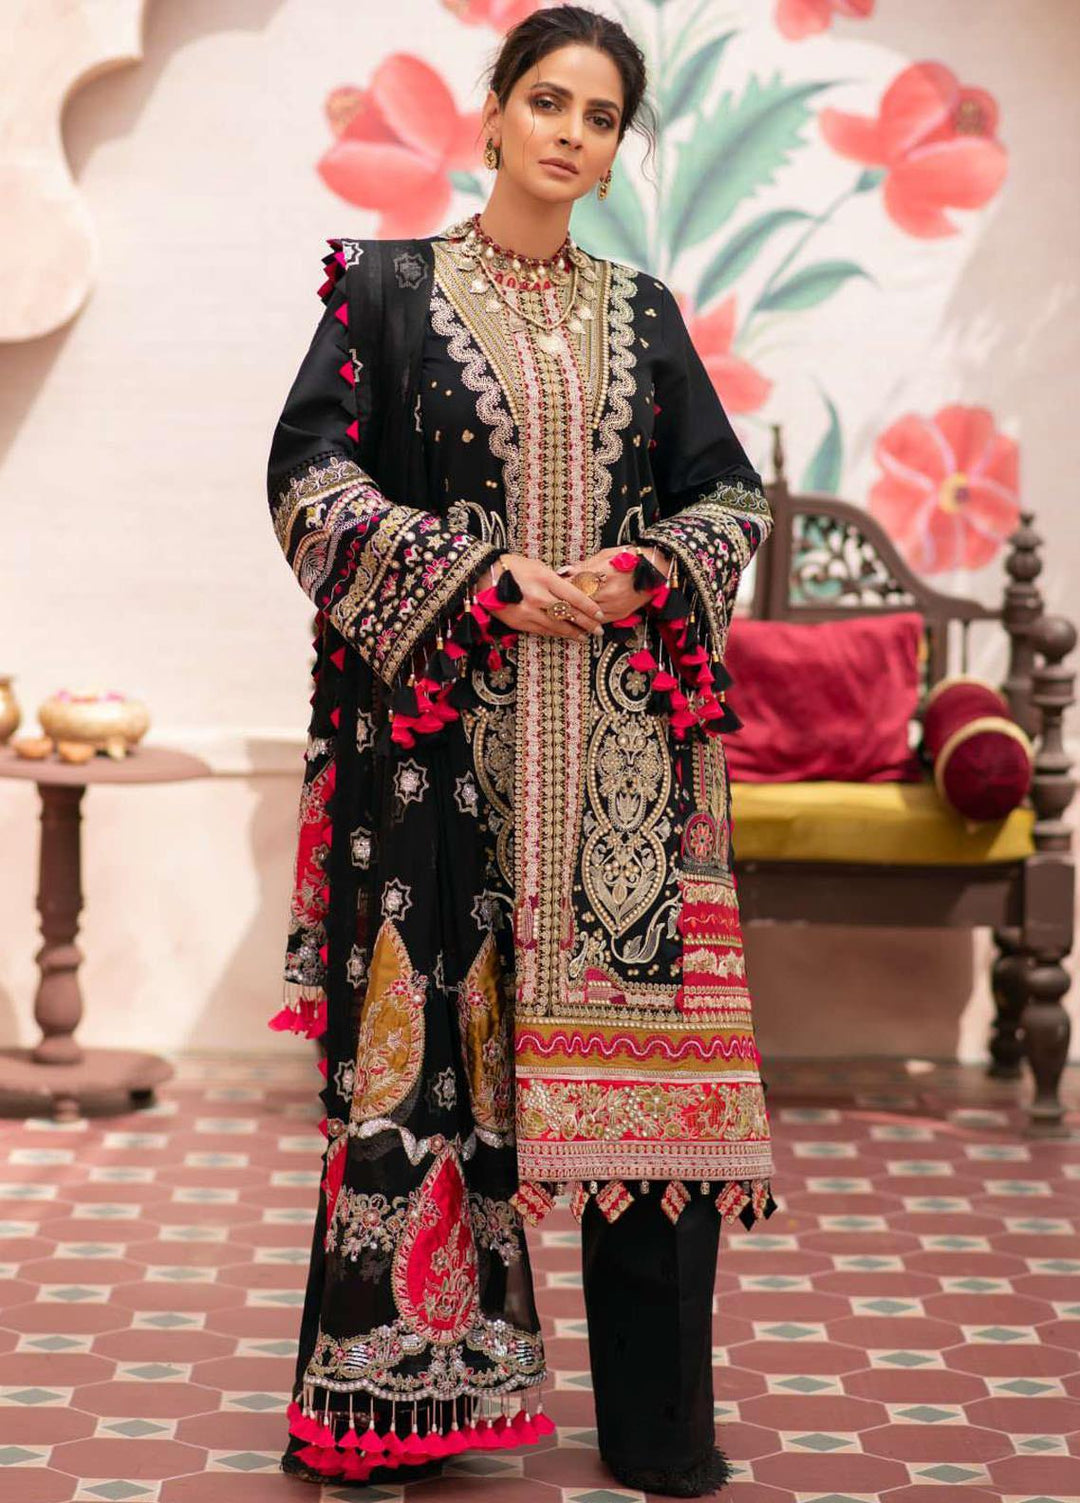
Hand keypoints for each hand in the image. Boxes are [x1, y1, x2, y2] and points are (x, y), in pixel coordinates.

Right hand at [475, 553, 605, 642]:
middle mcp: (539, 596)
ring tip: (585, 637)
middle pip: (569, 614)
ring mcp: (529, 612)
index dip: (590, 608)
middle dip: (587, 624)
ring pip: (557, 626)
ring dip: (573, 632)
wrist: (483, 577)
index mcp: (545, 579)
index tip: (600, 615)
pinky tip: (565, 635)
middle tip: (599, 630)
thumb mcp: (537, 566)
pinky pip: (543, 631)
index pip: (575, 596)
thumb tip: (572, 591)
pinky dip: (556, 633)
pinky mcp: (520, 622)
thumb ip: (554, 580)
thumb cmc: (511, 567)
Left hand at [557, 545, 670, 620]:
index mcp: (604, 574)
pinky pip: (598, 621)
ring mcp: (615, 606)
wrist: (656, 570)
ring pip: (587, 615)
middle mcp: (609, 592)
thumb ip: (583, 566)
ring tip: (558, 613)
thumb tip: (564, 572)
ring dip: (572, 615)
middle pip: (579, 602)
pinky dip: (586, 621)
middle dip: (563, 602)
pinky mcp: (619, 614)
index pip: (576, 584)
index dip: (561, 587)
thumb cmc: (630, 558)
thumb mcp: (605, 555)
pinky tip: (575, 620)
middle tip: (549, 602)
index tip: (550, 587)